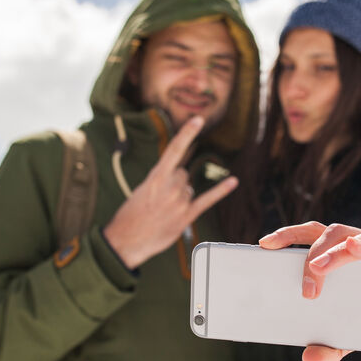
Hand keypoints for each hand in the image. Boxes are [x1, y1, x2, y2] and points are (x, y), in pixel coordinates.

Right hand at [104, 116, 238, 268]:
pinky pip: (207, 200)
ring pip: (189, 189)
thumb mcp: (141, 191)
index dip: (187, 134)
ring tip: (164, 211)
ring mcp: (179, 202)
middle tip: (159, 200)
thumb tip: (182, 182)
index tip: (198, 120)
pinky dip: (221, 190)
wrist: (125, 240)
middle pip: (183, 175)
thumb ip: (161, 182)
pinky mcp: (186, 216)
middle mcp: (170, 187)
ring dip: (180, 198)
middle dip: (174, 184)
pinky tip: (234, 181)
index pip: (174, 150)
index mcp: (155, 177)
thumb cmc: (131, 215)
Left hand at [258, 222, 360, 360]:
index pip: (318, 235)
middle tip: (304, 283)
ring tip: (321, 266)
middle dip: (313, 252)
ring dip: (341, 252)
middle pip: (336, 233)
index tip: (265, 244)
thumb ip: (338, 342)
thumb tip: (310, 357)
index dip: (291, 235)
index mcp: (354, 257)